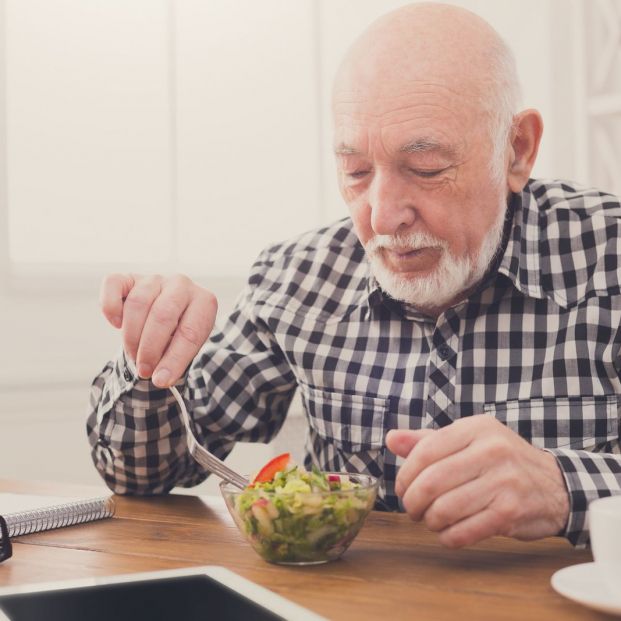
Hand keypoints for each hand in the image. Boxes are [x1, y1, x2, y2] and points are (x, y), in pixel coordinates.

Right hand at [99, 273, 216, 386]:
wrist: (169, 313)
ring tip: (134, 355)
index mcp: (204, 302)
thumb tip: (160, 379)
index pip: (190, 332)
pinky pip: (113, 285)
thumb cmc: (179, 334)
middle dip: (150, 349)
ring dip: (132, 336)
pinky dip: (110, 308)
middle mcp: (181, 284)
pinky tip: (117, 324)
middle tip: (144, 370)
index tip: (161, 381)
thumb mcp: (187, 348)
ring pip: (137, 304)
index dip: (174, 360)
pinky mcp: (130, 277)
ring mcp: (155, 278)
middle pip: (162, 315)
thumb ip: (176, 361)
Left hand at [385, 415, 569, 547]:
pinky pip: (465, 531)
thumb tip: (392, 439)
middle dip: (413, 502)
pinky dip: (449, 537)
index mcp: (476, 428)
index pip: (425, 451)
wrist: (555, 484)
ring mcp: (504, 481)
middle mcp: (491, 451)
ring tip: (431, 520)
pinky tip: (448, 533)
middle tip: (412, 509)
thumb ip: (427, 440)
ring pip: (445, 509)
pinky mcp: (511, 512)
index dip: (406, 475)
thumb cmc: (502, 460)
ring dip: (430, 521)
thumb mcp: (468, 440)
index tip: (403, 488)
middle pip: (431, 482)